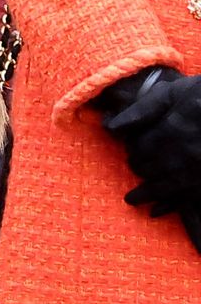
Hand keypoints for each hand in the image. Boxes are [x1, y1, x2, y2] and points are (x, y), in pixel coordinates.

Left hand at [107, 73, 200, 254]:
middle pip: (150, 168)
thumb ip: (144, 108)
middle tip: (135, 168)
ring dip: (146, 194)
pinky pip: (186, 200)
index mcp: (171, 131)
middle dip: (139, 168)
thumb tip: (110, 125)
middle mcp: (183, 155)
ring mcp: (198, 172)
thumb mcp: (176, 92)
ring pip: (164, 187)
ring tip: (132, 200)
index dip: (134, 148)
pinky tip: (157, 211)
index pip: (139, 146)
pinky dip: (169, 206)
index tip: (132, 149)